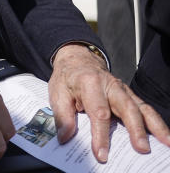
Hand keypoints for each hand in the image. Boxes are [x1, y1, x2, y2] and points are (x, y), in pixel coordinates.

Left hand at [48, 43, 169, 162]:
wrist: (78, 60)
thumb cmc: (68, 78)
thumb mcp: (57, 93)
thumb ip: (62, 116)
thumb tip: (65, 137)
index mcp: (90, 83)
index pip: (98, 112)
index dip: (100, 135)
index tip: (101, 153)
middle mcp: (111, 86)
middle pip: (126, 108)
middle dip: (135, 130)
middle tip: (141, 149)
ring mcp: (123, 90)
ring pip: (141, 108)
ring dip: (155, 127)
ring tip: (165, 144)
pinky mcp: (130, 96)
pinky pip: (146, 109)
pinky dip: (156, 123)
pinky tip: (164, 137)